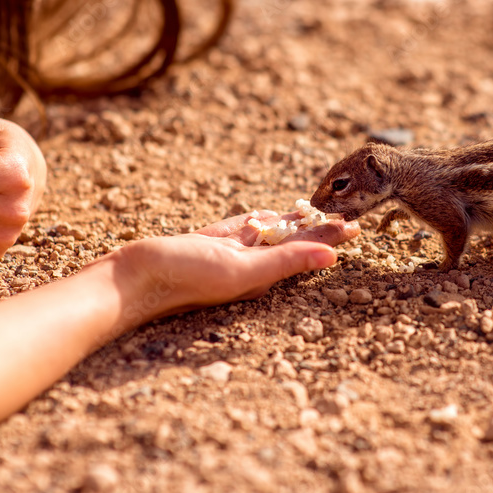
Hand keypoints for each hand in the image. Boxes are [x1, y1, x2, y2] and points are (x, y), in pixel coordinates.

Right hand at [122, 211, 360, 315]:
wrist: (135, 277)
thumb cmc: (187, 279)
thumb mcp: (243, 271)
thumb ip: (286, 262)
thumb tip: (332, 258)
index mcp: (262, 275)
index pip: (305, 253)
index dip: (330, 239)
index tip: (356, 227)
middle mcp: (250, 264)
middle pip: (293, 241)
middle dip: (320, 229)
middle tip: (349, 214)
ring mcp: (229, 252)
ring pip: (270, 232)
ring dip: (295, 222)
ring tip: (319, 212)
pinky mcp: (210, 242)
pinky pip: (243, 228)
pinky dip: (261, 220)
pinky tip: (272, 216)